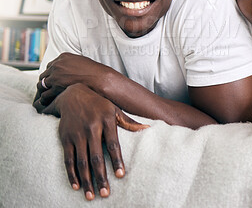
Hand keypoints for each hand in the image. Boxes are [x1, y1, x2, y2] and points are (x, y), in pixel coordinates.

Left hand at [34, 52, 112, 109]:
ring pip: (41, 85)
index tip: (52, 80)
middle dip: (45, 83)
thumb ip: (72, 64)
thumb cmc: (95, 72)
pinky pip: (45, 94)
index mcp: (63, 57)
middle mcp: (57, 65)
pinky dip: (45, 99)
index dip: (51, 74)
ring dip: (43, 91)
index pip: (50, 66)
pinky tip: (47, 102)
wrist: (100, 79)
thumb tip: (70, 70)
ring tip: (45, 98)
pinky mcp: (56, 87)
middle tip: (47, 90)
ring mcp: (55, 76)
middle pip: (44, 75)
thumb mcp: (81, 62)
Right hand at [42, 83, 148, 200]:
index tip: (121, 176)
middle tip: (105, 193)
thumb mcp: (114, 109)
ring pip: (82, 161)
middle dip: (101, 177)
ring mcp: (77, 134)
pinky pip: (69, 159)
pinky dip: (72, 173)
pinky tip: (77, 185)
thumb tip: (147, 129)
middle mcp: (91, 128)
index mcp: (106, 120)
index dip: (117, 160)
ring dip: (86, 180)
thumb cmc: (99, 104)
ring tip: (91, 195)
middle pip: (96, 157)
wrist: (73, 94)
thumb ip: (129, 122)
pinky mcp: (66, 138)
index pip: (113, 144)